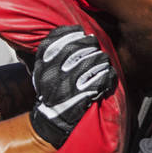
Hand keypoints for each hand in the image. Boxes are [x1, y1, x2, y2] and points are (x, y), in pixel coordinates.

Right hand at [29, 25, 115, 147]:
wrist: (51, 121)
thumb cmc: (51, 92)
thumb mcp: (43, 72)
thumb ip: (51, 55)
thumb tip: (70, 34)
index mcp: (42, 66)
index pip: (54, 41)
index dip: (69, 33)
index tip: (79, 31)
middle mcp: (52, 74)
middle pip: (74, 48)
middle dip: (89, 43)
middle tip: (95, 44)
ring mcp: (66, 86)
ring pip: (91, 62)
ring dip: (101, 59)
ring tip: (104, 60)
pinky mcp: (81, 97)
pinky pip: (100, 80)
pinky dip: (107, 75)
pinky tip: (109, 74)